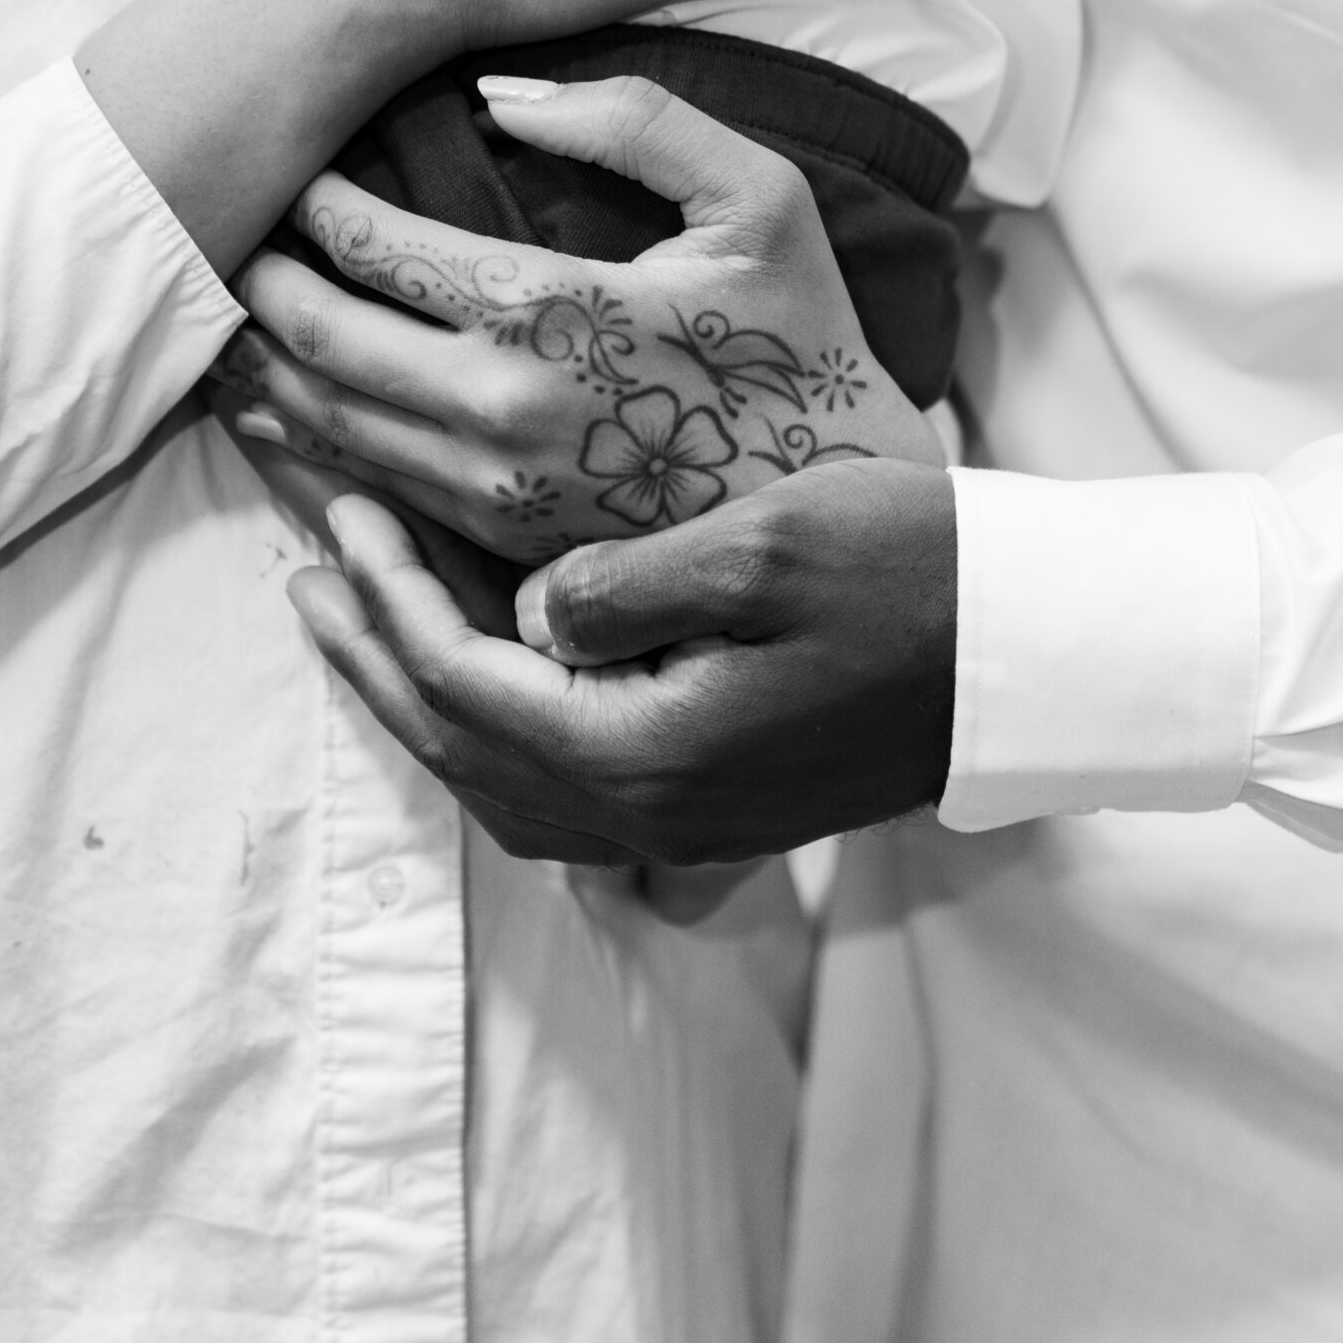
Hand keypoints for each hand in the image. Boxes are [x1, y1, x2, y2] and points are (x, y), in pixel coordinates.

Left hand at [218, 74, 944, 556]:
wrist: (848, 507)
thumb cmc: (805, 342)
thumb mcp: (761, 198)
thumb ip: (639, 122)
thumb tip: (499, 93)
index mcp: (554, 307)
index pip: (381, 246)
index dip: (321, 205)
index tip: (301, 175)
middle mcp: (503, 406)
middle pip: (325, 339)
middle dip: (262, 285)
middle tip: (235, 242)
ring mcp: (494, 490)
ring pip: (328, 423)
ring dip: (266, 367)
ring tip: (231, 324)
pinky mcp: (501, 546)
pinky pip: (367, 489)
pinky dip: (305, 443)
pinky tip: (279, 412)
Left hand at [287, 457, 957, 862]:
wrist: (1033, 651)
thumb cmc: (912, 570)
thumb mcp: (765, 545)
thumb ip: (625, 586)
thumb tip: (527, 612)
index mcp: (650, 751)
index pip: (465, 684)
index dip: (390, 599)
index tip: (342, 517)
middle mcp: (655, 813)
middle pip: (463, 750)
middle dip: (374, 658)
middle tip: (309, 574)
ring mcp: (689, 825)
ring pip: (504, 786)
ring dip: (421, 703)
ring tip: (365, 626)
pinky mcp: (719, 810)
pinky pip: (561, 797)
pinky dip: (493, 739)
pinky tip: (482, 685)